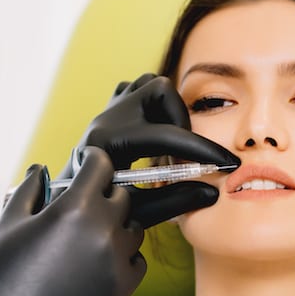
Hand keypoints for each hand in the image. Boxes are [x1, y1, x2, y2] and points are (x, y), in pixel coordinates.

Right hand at [0, 148, 143, 295]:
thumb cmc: (2, 274)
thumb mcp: (9, 223)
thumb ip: (30, 189)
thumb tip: (42, 170)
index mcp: (75, 206)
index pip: (102, 165)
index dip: (93, 162)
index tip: (86, 167)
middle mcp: (103, 228)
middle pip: (121, 195)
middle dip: (103, 195)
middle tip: (83, 207)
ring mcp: (117, 259)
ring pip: (134, 227)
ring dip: (116, 226)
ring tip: (90, 237)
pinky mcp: (124, 287)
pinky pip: (137, 260)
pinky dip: (124, 256)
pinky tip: (100, 261)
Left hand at [64, 73, 238, 228]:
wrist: (68, 203)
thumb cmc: (99, 211)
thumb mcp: (137, 212)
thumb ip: (174, 202)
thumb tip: (212, 192)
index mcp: (108, 142)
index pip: (165, 135)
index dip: (201, 148)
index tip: (226, 163)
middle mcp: (106, 118)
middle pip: (159, 89)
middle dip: (182, 120)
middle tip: (186, 154)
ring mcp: (107, 108)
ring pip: (149, 83)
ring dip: (169, 108)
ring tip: (172, 143)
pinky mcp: (110, 108)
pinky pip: (138, 88)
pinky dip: (155, 105)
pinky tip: (157, 134)